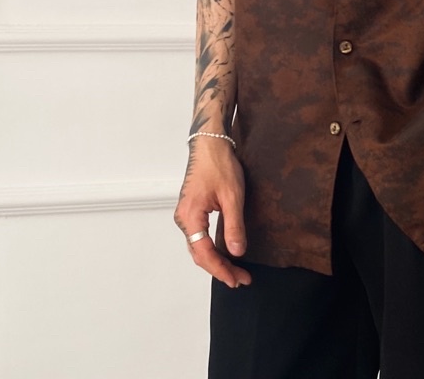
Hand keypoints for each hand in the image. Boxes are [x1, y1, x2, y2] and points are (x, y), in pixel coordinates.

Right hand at [174, 137, 251, 287]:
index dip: (221, 269)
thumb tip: (237, 252)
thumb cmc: (219, 164)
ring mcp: (186, 214)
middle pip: (199, 254)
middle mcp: (184, 218)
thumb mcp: (233, 196)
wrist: (210, 144)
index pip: (204, 253)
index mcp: (190, 217)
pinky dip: (211, 248)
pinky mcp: (192, 210)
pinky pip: (199, 236)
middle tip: (240, 279)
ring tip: (235, 270)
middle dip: (220, 268)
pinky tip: (224, 252)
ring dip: (216, 260)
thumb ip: (234, 226)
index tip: (236, 279)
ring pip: (199, 246)